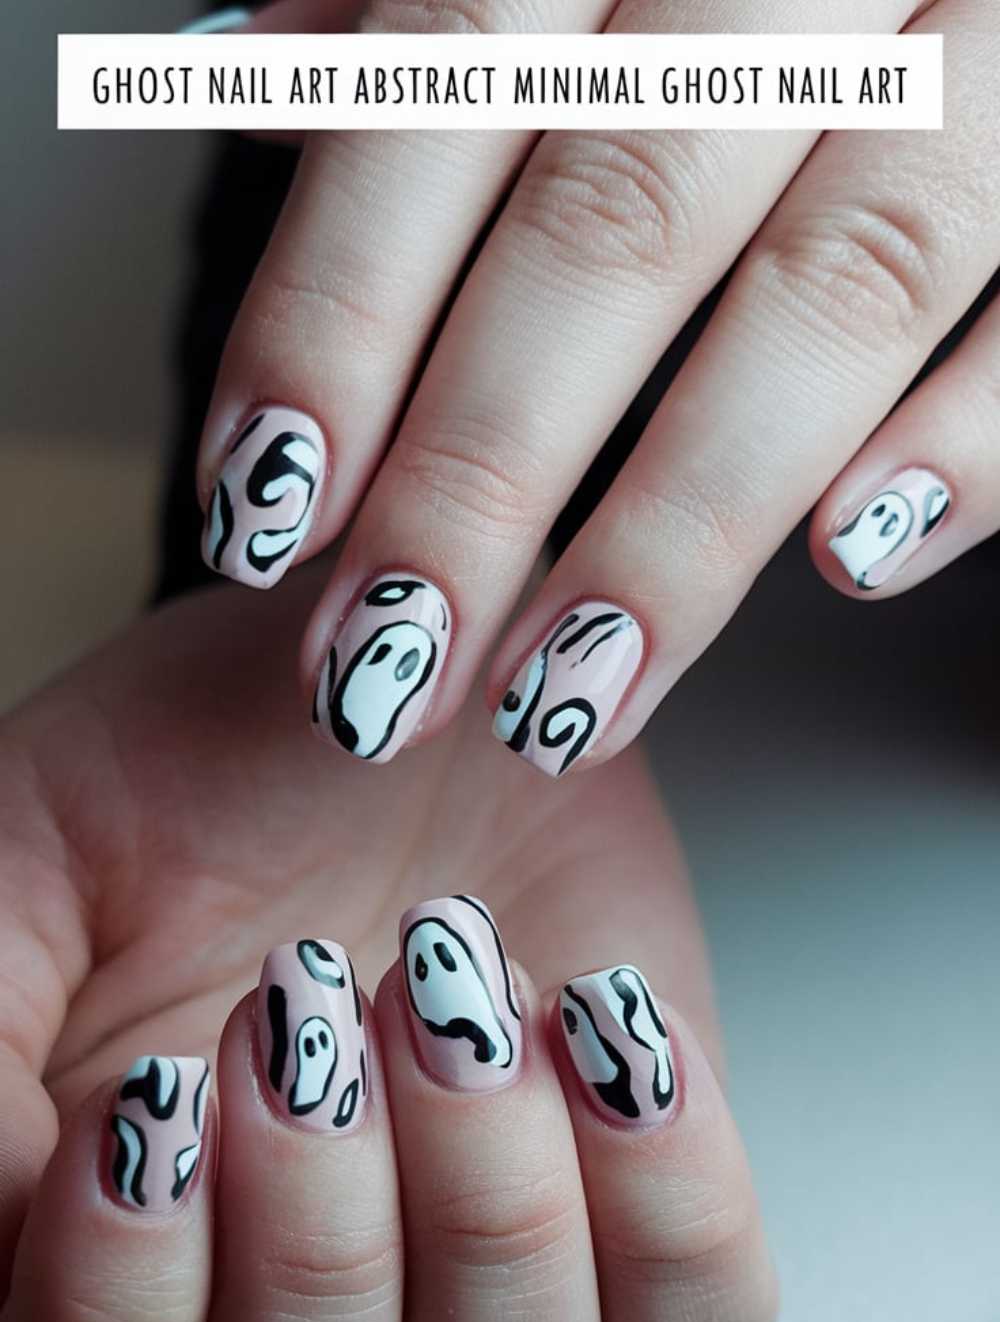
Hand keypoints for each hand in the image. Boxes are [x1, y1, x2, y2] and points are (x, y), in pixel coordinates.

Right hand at [0, 569, 773, 1321]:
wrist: (405, 682)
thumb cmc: (213, 777)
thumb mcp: (36, 867)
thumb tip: (5, 1207)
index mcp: (115, 1276)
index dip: (120, 1306)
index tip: (157, 1095)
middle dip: (318, 1229)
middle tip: (305, 995)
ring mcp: (481, 1310)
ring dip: (490, 1204)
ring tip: (454, 995)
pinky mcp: (638, 1240)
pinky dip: (667, 1194)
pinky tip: (600, 1025)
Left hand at [188, 0, 998, 777]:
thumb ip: (436, 13)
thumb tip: (248, 58)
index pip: (446, 81)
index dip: (342, 307)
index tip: (263, 500)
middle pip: (616, 223)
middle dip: (481, 469)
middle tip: (388, 659)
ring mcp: (979, 49)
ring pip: (834, 289)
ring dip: (680, 522)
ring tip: (565, 692)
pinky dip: (968, 436)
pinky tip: (852, 558)